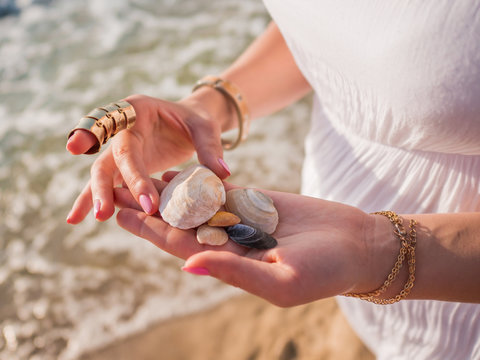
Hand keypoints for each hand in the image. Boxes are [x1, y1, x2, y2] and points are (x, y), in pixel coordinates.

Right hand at [66, 94, 230, 223]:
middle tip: (104, 211)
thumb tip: (222, 173)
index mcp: (138, 110)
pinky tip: (80, 218)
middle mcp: (124, 129)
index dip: (93, 133)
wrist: (192, 124)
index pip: (116, 123)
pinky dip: (97, 199)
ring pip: (102, 173)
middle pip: (109, 156)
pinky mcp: (126, 167)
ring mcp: (122, 149)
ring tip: (78, 220)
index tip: (76, 148)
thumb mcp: (206, 128)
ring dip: (94, 195)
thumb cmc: (198, 121)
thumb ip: (210, 148)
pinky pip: (110, 184)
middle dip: (104, 184)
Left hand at [114, 175, 391, 306]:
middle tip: (117, 188)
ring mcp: (242, 219)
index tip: (119, 215)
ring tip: (139, 173)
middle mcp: (230, 242)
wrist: (356, 244)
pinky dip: (199, 178)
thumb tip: (188, 266)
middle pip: (180, 222)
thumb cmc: (326, 271)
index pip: (180, 246)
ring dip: (169, 190)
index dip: (149, 231)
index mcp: (231, 264)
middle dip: (149, 207)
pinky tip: (179, 167)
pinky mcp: (258, 201)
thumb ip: (235, 272)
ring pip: (197, 203)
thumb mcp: (281, 279)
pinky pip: (222, 189)